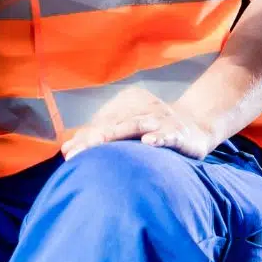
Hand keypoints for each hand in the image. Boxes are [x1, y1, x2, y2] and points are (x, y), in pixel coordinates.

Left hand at [60, 87, 217, 159]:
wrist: (196, 127)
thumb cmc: (153, 131)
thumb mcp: (126, 133)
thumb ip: (97, 139)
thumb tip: (65, 150)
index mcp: (128, 107)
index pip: (102, 123)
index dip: (85, 138)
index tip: (68, 154)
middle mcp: (143, 110)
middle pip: (115, 124)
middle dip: (95, 138)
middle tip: (78, 152)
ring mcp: (161, 119)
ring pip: (137, 125)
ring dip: (119, 134)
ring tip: (101, 142)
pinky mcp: (179, 133)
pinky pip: (169, 134)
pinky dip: (159, 137)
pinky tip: (149, 143)